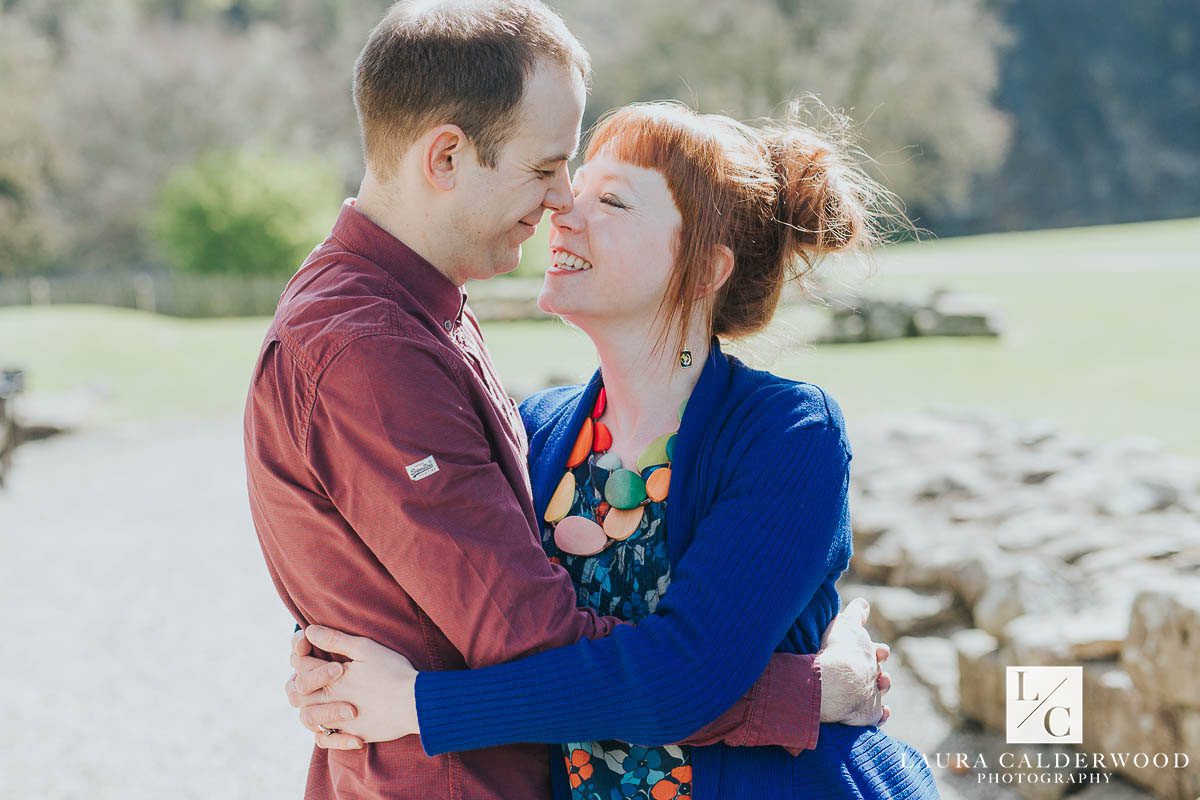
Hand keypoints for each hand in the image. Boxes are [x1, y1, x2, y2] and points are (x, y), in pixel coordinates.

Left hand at [285, 625, 419, 748]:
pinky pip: (325, 740)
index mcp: (330, 679)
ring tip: (319, 697)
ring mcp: (339, 722)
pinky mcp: (352, 735)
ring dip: (309, 705)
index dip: (300, 652)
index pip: (300, 665)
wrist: (415, 703)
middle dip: (300, 680)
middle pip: (297, 693)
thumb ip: (335, 640)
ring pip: (307, 718)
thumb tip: (309, 632)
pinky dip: (324, 733)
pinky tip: (333, 724)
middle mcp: (329, 702)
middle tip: (311, 672)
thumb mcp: (365, 648)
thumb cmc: (393, 672)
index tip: (307, 647)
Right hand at [814, 598, 891, 726]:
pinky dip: (882, 714)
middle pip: (879, 672)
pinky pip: (879, 715)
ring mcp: (873, 695)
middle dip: (879, 670)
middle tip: (879, 670)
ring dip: (883, 687)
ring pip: (881, 692)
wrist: (838, 682)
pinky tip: (885, 712)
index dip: (878, 651)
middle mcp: (874, 675)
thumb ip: (856, 613)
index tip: (881, 651)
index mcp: (869, 653)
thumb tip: (864, 602)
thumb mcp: (845, 625)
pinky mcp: (870, 714)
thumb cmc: (839, 651)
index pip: (878, 651)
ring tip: (882, 684)